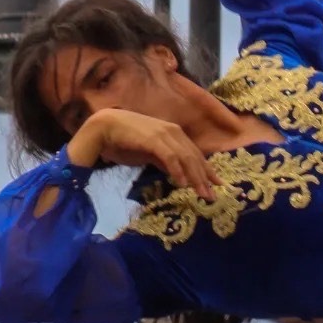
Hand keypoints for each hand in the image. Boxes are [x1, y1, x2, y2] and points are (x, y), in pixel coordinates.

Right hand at [68, 109, 217, 195]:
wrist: (106, 127)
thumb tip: (178, 175)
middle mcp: (173, 132)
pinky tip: (182, 184)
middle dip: (205, 178)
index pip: (196, 153)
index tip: (217, 185)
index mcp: (174, 133)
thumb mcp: (151, 153)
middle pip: (194, 157)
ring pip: (186, 158)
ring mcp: (164, 134)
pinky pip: (170, 157)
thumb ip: (165, 161)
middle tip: (212, 196)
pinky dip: (178, 170)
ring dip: (195, 177)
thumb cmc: (126, 140)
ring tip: (202, 193)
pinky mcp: (154, 139)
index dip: (207, 170)